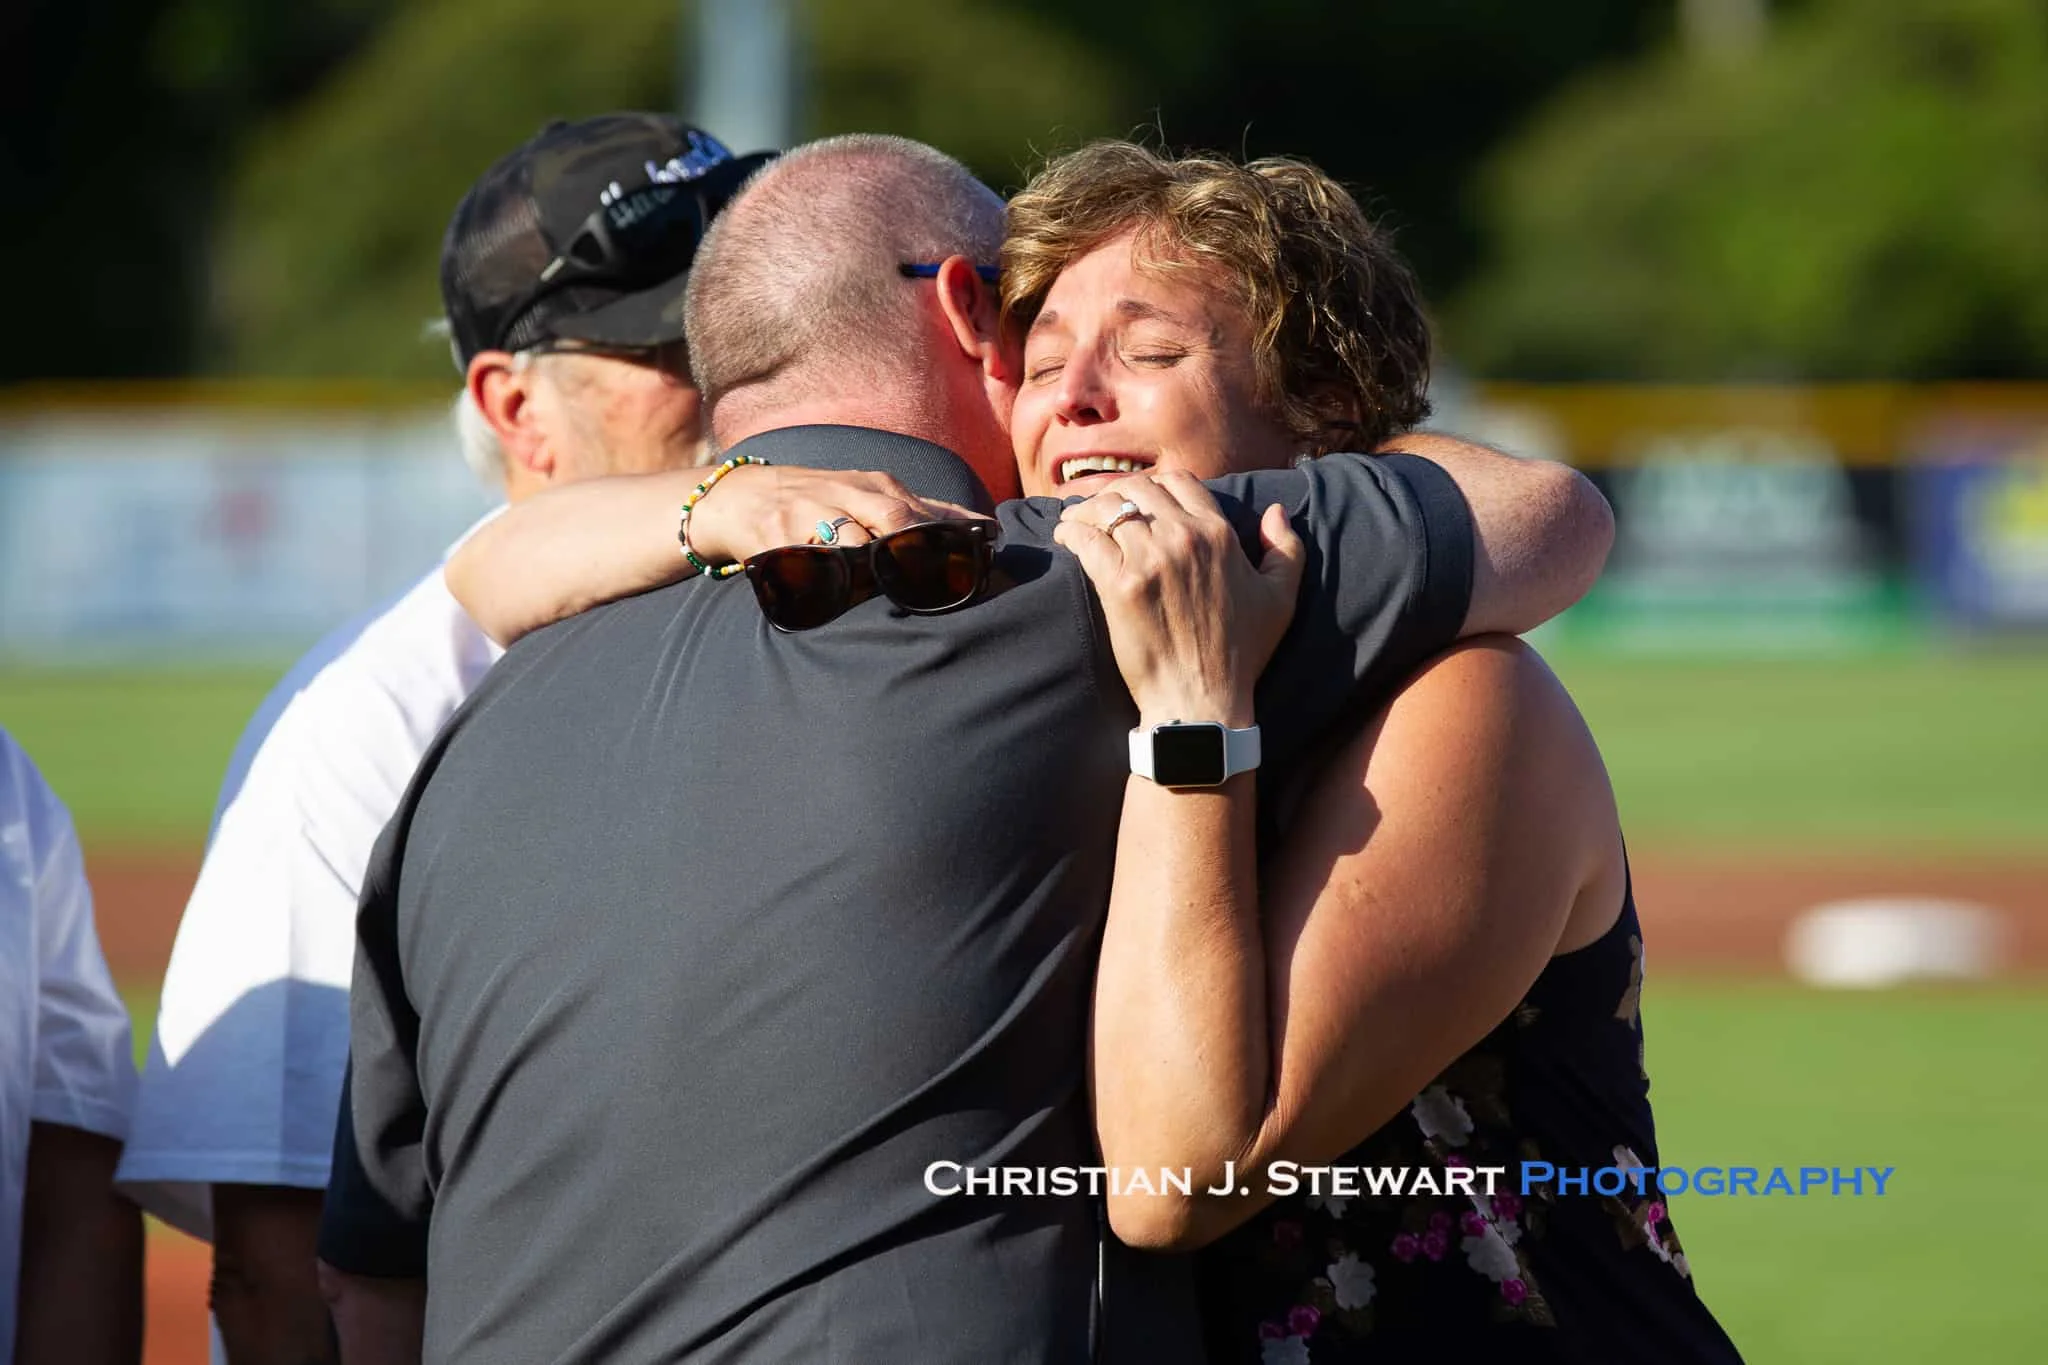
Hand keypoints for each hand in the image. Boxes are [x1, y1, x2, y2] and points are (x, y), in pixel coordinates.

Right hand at [688, 464, 987, 562]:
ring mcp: (813, 512)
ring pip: (854, 541)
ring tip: (901, 593)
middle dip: (923, 548)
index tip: (987, 552)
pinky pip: (808, 559)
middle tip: (948, 579)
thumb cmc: (818, 499)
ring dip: (876, 566)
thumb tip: (982, 527)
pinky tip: (841, 592)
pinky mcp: (779, 534)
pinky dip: (827, 575)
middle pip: (897, 520)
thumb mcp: (868, 495)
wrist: (741, 494)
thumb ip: (920, 512)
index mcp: (878, 487)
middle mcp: (849, 494)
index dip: (957, 535)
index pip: (927, 511)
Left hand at [1052, 471, 1304, 729]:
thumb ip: (1286, 550)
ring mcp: (1150, 559)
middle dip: (1117, 495)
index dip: (1154, 485)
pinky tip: (1064, 537)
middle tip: (1101, 511)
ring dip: (1088, 512)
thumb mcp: (1280, 600)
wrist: (1202, 701)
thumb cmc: (1241, 656)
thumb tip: (1274, 511)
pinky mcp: (1119, 584)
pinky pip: (1085, 539)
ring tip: (1077, 523)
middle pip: (1138, 490)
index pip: (1179, 482)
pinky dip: (1070, 532)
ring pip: (1107, 509)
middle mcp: (1185, 538)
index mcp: (1219, 535)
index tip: (1138, 500)